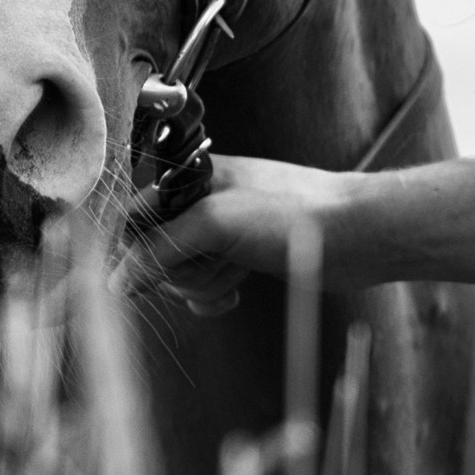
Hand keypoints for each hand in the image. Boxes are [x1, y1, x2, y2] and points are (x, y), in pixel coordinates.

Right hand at [123, 155, 352, 315]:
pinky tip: (234, 295)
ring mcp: (226, 232)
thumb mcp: (215, 222)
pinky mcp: (245, 256)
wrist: (357, 234)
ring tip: (235, 272)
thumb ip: (161, 247)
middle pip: (157, 251)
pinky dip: (215, 295)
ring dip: (203, 283)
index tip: (142, 276)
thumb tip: (118, 280)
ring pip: (184, 272)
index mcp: (194, 179)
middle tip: (213, 262)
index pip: (137, 218)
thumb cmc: (294, 214)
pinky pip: (208, 284)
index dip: (137, 251)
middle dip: (180, 270)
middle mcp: (206, 203)